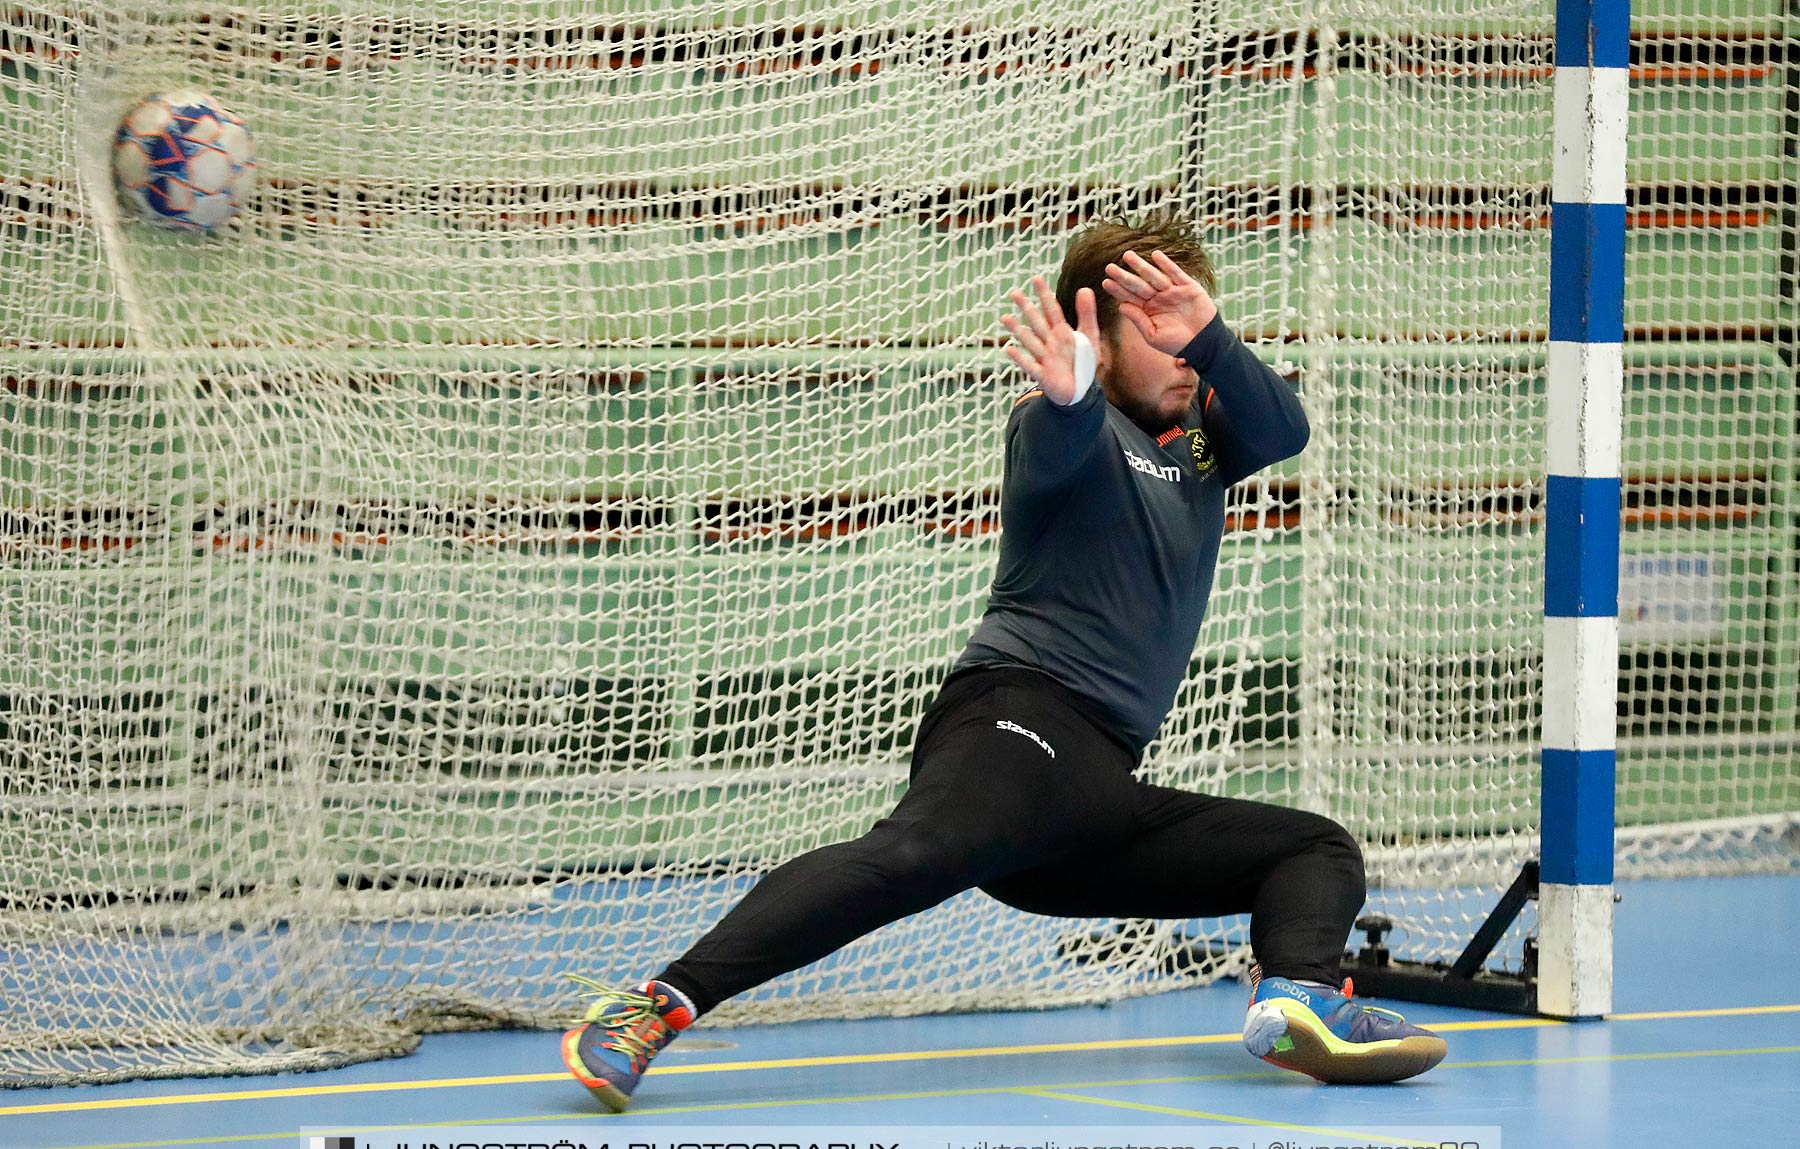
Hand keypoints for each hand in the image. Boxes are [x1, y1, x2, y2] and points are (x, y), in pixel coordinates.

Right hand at [1000, 275, 1098, 405]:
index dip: (1044, 294)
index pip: (1052, 309)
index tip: (1036, 278)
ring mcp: (1045, 358)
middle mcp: (1050, 342)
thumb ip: (1087, 314)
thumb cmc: (1082, 362)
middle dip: (1026, 308)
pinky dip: (1019, 358)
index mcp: (1062, 332)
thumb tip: (1084, 288)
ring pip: (1030, 341)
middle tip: (1014, 292)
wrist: (1080, 390)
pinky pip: (1030, 365)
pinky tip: (1008, 349)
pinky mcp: (1043, 375)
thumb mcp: (1089, 336)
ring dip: (1017, 330)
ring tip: (1004, 318)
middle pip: (1037, 322)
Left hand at [1102, 249, 1217, 354]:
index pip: (1130, 297)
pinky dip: (1166, 264)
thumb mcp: (1153, 336)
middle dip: (1124, 276)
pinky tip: (1155, 255)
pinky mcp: (1188, 286)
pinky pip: (1176, 273)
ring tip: (1127, 256)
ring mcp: (1172, 291)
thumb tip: (1121, 306)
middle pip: (1138, 285)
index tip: (1105, 282)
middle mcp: (1158, 298)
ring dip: (1141, 266)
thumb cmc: (1177, 344)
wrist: (1204, 344)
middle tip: (1109, 267)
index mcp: (1148, 310)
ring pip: (1154, 276)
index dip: (1118, 290)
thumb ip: (1138, 320)